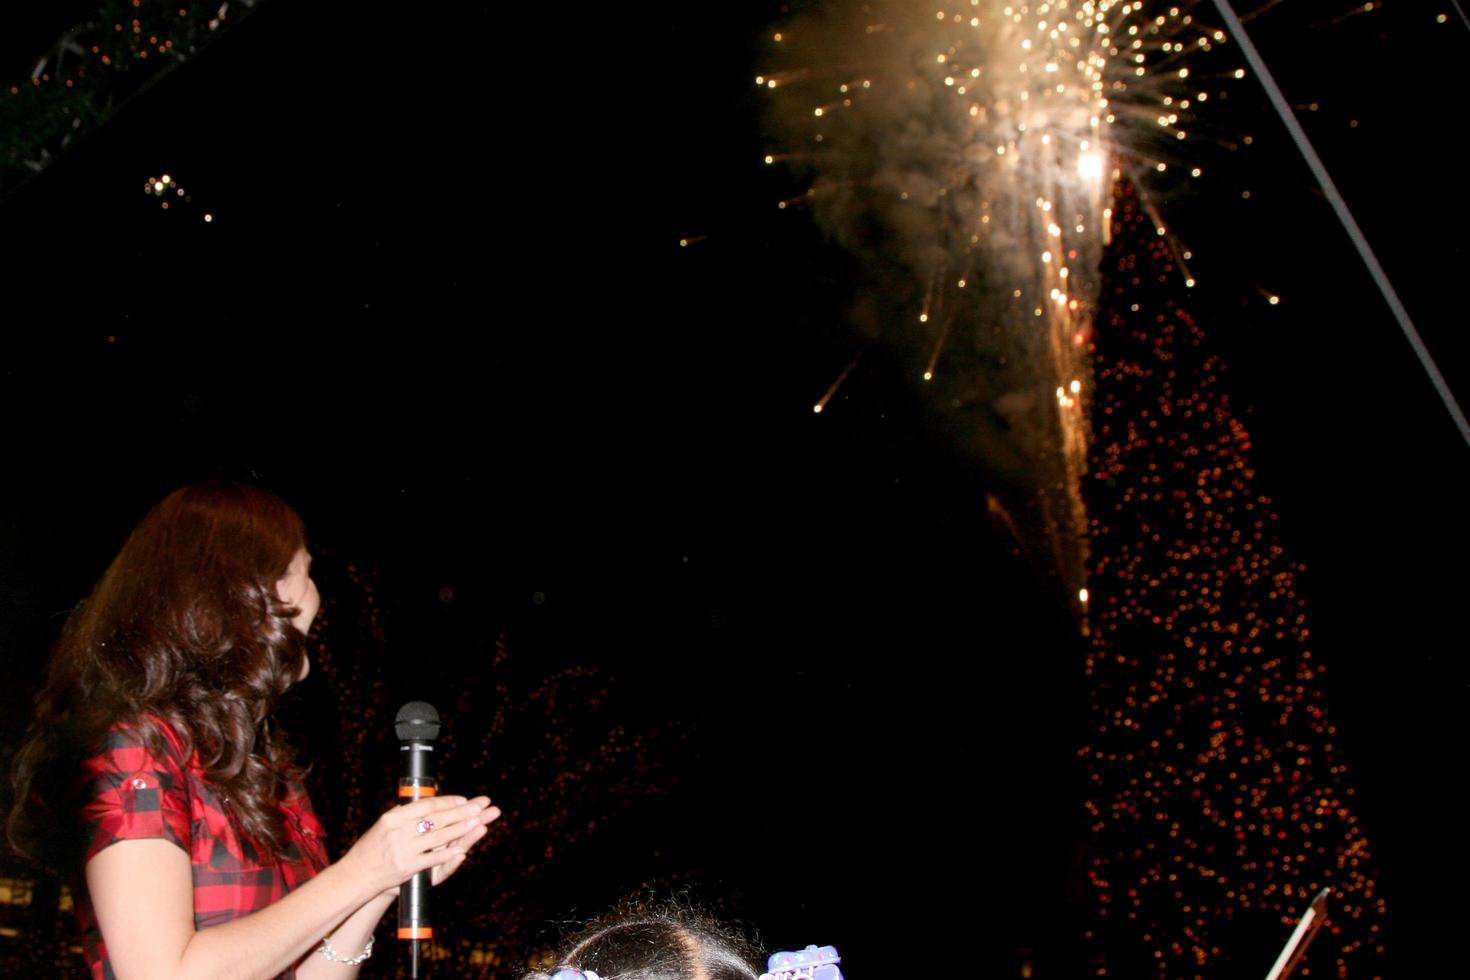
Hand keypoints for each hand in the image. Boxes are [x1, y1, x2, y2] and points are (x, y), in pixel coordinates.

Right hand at [341, 795, 500, 895]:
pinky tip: (461, 849)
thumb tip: (429, 799)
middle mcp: (398, 832)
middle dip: (460, 813)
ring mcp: (402, 850)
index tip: (464, 800)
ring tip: (477, 823)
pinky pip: (431, 859)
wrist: (356, 875)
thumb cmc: (373, 847)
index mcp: (393, 818)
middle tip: (479, 807)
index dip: (447, 802)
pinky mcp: (406, 868)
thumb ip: (405, 813)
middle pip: (436, 819)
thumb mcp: (384, 824)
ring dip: (460, 830)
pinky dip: (447, 853)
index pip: (426, 805)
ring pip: (437, 837)